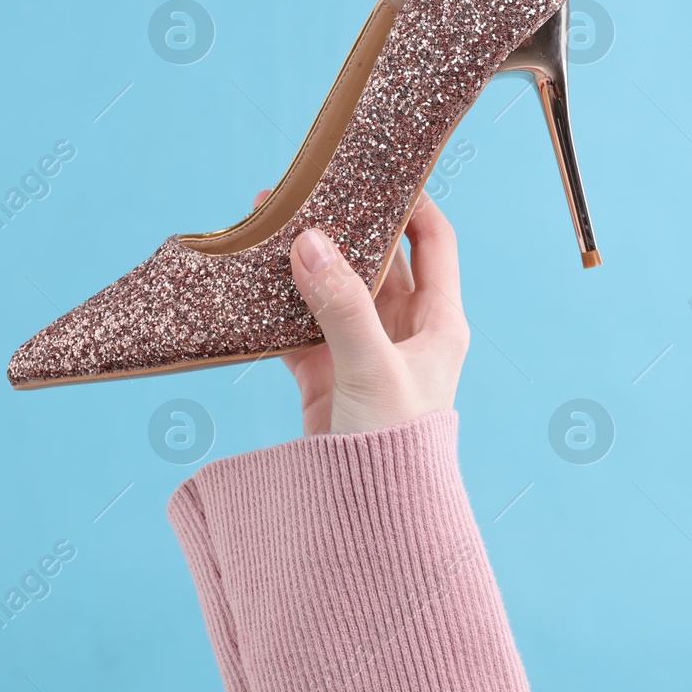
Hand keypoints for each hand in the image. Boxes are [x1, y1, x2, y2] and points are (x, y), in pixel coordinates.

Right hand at [253, 190, 471, 435]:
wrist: (370, 523)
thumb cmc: (393, 449)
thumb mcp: (372, 369)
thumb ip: (341, 305)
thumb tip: (310, 240)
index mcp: (439, 323)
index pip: (434, 241)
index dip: (413, 200)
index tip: (378, 167)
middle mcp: (405, 332)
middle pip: (378, 259)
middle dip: (343, 224)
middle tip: (303, 189)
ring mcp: (365, 353)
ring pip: (335, 290)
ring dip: (306, 261)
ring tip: (266, 223)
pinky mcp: (328, 377)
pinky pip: (303, 328)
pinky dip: (279, 306)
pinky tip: (251, 283)